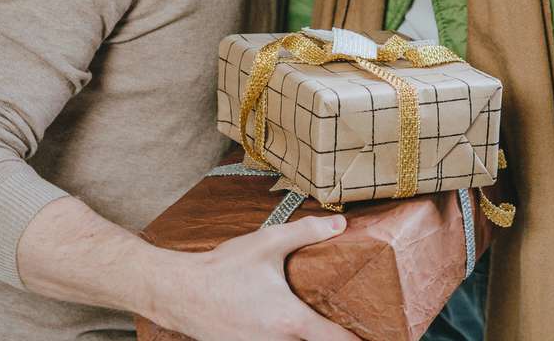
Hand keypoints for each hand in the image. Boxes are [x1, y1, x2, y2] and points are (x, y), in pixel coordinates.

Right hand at [141, 215, 360, 340]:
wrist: (179, 292)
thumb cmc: (222, 268)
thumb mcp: (268, 242)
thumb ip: (307, 232)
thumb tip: (340, 224)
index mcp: (290, 320)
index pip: (335, 340)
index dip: (356, 339)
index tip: (374, 334)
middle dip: (329, 334)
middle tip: (344, 319)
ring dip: (303, 335)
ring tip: (314, 319)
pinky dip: (281, 337)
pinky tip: (278, 319)